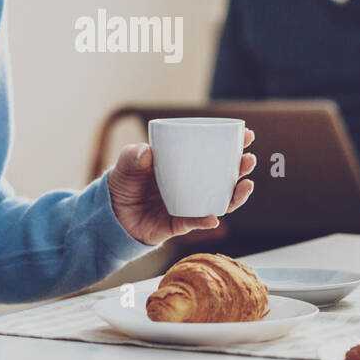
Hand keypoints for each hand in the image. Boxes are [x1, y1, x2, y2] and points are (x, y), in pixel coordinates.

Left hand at [107, 128, 255, 245]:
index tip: (247, 135)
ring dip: (235, 195)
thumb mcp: (126, 163)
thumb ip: (133, 155)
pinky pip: (195, 222)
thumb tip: (146, 152)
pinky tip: (214, 216)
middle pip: (224, 175)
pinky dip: (205, 220)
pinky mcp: (179, 224)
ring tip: (246, 186)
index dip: (233, 144)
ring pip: (219, 200)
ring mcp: (188, 203)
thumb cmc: (123, 183)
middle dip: (241, 168)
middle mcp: (191, 183)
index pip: (213, 152)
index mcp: (184, 164)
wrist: (111, 214)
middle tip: (248, 159)